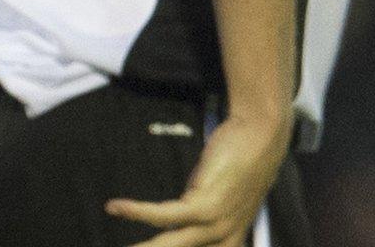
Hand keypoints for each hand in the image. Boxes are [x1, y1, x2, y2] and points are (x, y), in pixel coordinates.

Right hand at [106, 111, 290, 246]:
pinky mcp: (206, 206)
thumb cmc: (239, 164)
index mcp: (230, 241)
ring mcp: (216, 225)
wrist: (259, 138)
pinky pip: (163, 214)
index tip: (146, 246)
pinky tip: (115, 207)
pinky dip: (136, 211)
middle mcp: (225, 240)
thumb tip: (173, 217)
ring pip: (170, 244)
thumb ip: (200, 212)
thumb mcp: (220, 196)